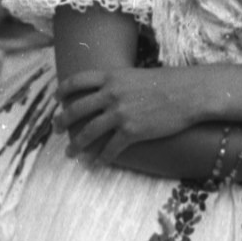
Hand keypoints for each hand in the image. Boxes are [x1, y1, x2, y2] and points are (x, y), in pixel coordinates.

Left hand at [55, 68, 200, 160]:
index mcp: (110, 76)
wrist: (186, 93)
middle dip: (63, 121)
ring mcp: (120, 113)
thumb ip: (117, 83)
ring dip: (77, 145)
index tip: (57, 99)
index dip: (63, 90)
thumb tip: (105, 92)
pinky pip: (111, 148)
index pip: (77, 81)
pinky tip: (97, 164)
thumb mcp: (134, 76)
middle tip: (55, 130)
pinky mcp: (132, 131)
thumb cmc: (164, 83)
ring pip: (89, 132)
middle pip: (77, 109)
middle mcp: (110, 94)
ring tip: (70, 153)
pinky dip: (101, 158)